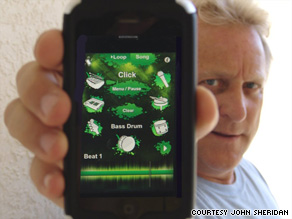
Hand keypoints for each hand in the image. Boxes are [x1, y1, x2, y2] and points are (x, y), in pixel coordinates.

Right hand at [4, 30, 217, 207]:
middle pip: (32, 82)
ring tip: (60, 148)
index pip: (63, 52)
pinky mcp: (53, 165)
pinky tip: (61, 180)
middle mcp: (67, 100)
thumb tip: (203, 99)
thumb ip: (188, 111)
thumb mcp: (175, 124)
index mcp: (92, 81)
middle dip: (40, 91)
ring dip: (36, 132)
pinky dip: (44, 173)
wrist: (141, 181)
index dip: (53, 45)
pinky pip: (35, 165)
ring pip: (22, 120)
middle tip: (62, 108)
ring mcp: (55, 132)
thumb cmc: (153, 142)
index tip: (56, 49)